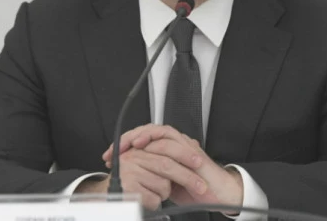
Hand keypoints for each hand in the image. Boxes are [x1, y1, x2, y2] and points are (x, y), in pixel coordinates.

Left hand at [103, 124, 243, 212]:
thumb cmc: (194, 190)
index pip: (142, 140)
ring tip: (127, 145)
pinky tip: (144, 145)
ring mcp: (183, 144)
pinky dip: (156, 141)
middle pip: (148, 130)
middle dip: (128, 138)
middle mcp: (174, 144)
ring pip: (158, 130)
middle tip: (114, 150)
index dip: (124, 144)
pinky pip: (171, 139)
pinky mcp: (191, 148)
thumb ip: (150, 175)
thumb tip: (127, 177)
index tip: (109, 156)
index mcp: (166, 150)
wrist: (217, 195)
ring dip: (140, 136)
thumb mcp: (164, 183)